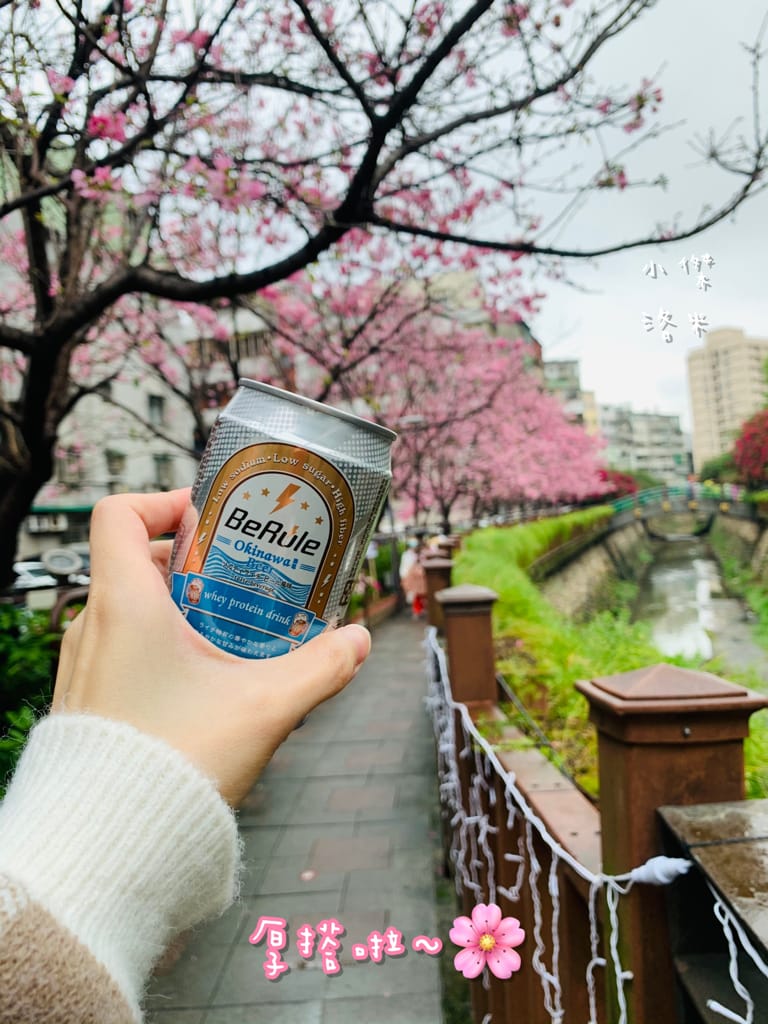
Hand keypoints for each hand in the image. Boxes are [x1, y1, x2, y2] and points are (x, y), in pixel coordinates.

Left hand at [52, 489, 370, 804]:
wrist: (113, 845)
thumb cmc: (175, 764)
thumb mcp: (265, 707)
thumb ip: (320, 667)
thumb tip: (359, 641)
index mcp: (124, 603)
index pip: (119, 511)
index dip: (164, 501)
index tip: (210, 519)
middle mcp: (93, 625)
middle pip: (135, 558)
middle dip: (193, 560)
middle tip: (243, 575)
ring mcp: (84, 665)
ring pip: (130, 606)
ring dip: (180, 605)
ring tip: (233, 628)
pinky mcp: (87, 701)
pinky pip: (122, 648)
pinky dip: (161, 644)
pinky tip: (207, 680)